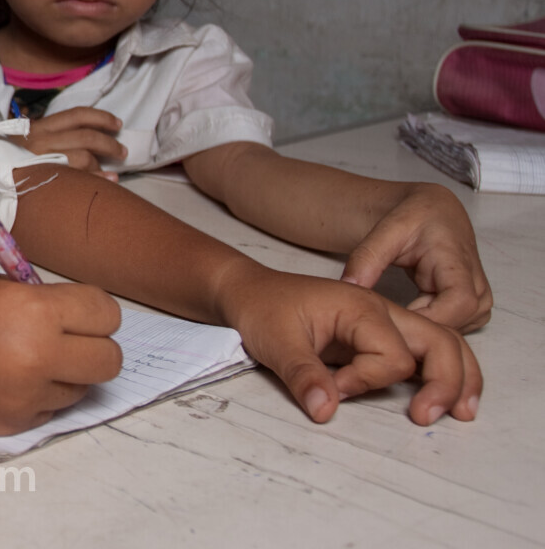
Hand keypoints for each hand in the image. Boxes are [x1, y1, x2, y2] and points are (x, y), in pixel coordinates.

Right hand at [0, 274, 122, 434]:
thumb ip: (41, 300)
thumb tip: (77, 316)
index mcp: (34, 311)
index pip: (107, 314)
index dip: (95, 310)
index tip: (78, 310)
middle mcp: (37, 357)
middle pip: (110, 360)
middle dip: (94, 345)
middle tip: (67, 337)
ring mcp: (26, 396)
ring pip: (82, 388)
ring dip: (66, 373)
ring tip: (26, 358)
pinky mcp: (12, 424)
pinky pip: (50, 410)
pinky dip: (39, 395)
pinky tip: (6, 378)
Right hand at [20, 107, 125, 179]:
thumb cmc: (3, 158)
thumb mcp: (23, 139)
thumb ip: (46, 136)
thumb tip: (79, 138)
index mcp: (39, 127)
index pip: (77, 115)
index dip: (101, 117)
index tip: (117, 124)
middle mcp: (41, 139)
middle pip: (86, 136)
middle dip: (109, 143)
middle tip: (122, 151)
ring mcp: (42, 159)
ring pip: (83, 157)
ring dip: (103, 164)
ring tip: (114, 173)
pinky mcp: (43, 177)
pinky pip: (76, 178)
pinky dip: (96, 180)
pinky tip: (107, 182)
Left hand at [222, 265, 481, 426]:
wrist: (249, 293)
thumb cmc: (261, 309)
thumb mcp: (275, 341)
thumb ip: (303, 375)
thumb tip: (326, 412)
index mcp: (361, 307)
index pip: (394, 356)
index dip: (367, 381)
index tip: (333, 386)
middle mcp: (383, 311)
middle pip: (441, 342)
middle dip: (445, 381)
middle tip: (426, 417)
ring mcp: (386, 323)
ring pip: (444, 344)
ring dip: (456, 377)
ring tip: (461, 413)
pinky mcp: (380, 337)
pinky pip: (425, 352)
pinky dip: (442, 373)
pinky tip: (447, 399)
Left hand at [340, 182, 492, 332]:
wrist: (433, 212)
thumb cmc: (413, 218)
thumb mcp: (386, 231)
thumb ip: (366, 259)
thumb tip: (348, 288)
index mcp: (459, 264)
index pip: (458, 305)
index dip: (425, 319)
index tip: (389, 321)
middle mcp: (477, 288)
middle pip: (454, 325)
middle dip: (416, 329)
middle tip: (380, 324)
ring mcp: (478, 303)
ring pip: (452, 334)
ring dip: (421, 332)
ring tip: (389, 320)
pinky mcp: (471, 312)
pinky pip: (451, 332)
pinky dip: (426, 330)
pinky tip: (403, 320)